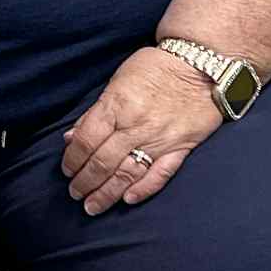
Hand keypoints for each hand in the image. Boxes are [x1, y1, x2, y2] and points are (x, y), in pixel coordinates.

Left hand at [60, 48, 220, 216]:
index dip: (73, 159)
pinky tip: (128, 200)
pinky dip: (144, 189)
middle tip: (75, 194)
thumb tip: (73, 138)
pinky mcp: (181, 147)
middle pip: (103, 162)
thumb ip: (96, 112)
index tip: (67, 170)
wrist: (202, 63)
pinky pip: (161, 174)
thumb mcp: (118, 81)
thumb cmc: (156, 67)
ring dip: (107, 193)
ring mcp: (160, 139)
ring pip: (128, 174)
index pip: (87, 141)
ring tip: (93, 206)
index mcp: (117, 106)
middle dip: (85, 182)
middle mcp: (137, 126)